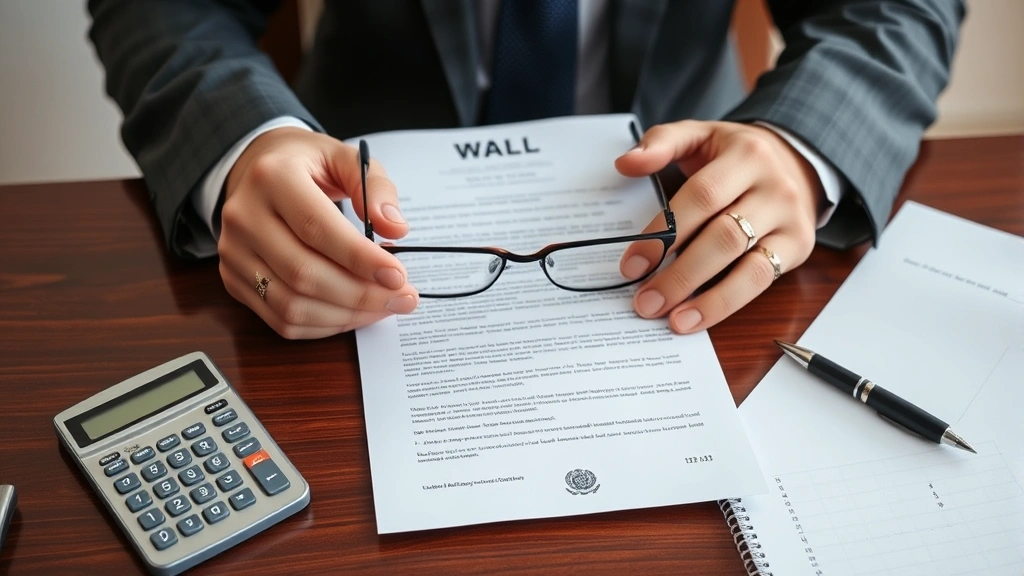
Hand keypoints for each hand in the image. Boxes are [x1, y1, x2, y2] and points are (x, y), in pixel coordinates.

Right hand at [219, 127, 417, 338]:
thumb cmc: (306, 165)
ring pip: (291, 305)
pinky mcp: (233, 279)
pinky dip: (323, 325)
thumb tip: (396, 228)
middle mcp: (244, 216)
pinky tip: (353, 313)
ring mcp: (232, 252)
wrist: (256, 167)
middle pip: (303, 273)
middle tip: (402, 297)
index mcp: (272, 177)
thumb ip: (375, 188)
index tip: (398, 276)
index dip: (360, 258)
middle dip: (361, 294)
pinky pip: (280, 319)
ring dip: (345, 315)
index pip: (316, 227)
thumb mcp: (345, 157)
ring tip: (382, 307)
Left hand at [615, 120, 822, 332]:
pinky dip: (728, 302)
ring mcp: (790, 219)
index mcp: (746, 155)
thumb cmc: (735, 154)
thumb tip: (626, 163)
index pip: (701, 197)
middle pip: (724, 237)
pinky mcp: (798, 246)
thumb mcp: (700, 135)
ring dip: (708, 299)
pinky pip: (763, 281)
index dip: (665, 233)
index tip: (633, 265)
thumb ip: (661, 143)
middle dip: (681, 275)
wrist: (796, 159)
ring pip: (750, 267)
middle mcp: (774, 188)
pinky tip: (699, 317)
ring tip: (673, 320)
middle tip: (645, 301)